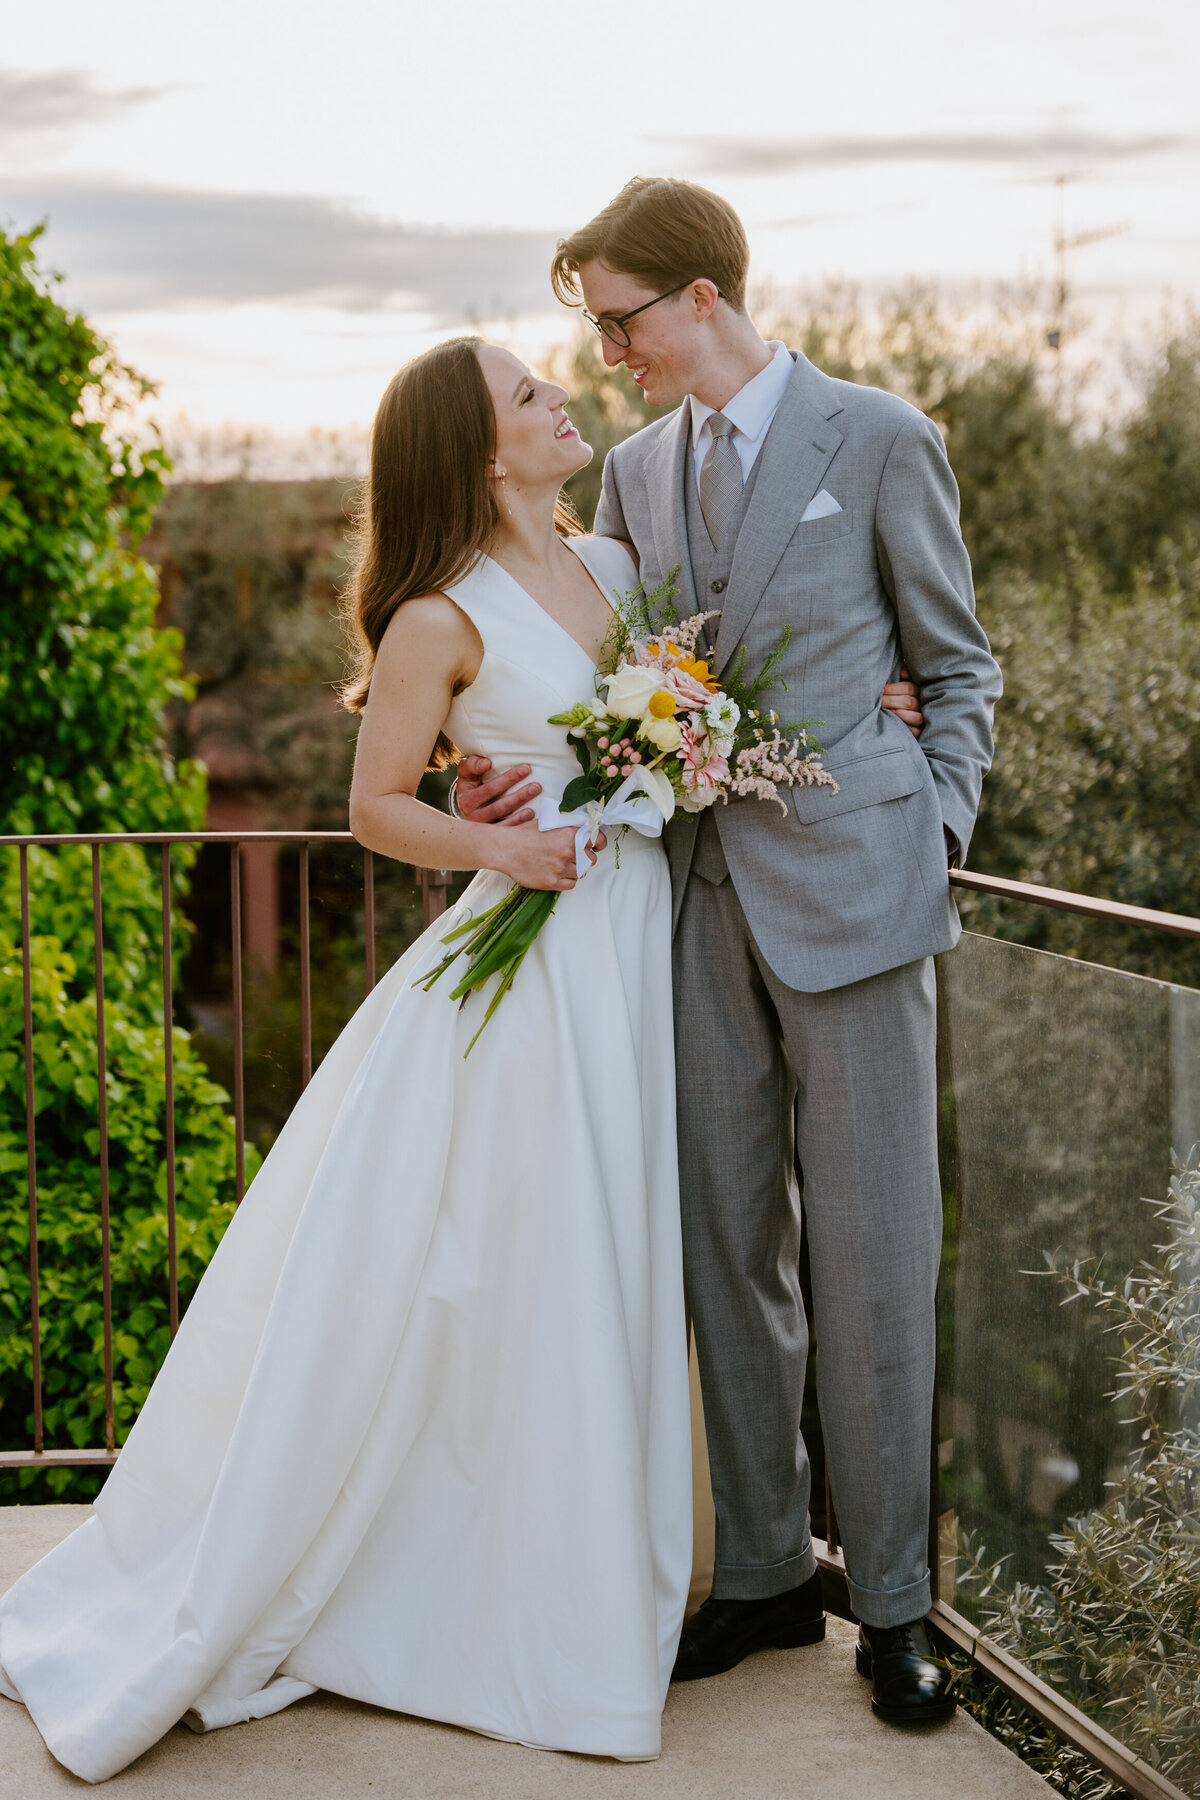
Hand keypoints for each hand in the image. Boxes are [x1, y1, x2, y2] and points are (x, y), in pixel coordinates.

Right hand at [455, 755, 541, 824]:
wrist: (466, 811)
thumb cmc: (471, 787)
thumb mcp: (466, 776)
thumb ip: (472, 765)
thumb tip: (486, 763)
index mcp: (466, 800)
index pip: (489, 789)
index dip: (508, 778)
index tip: (526, 768)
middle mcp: (473, 817)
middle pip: (499, 807)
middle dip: (519, 795)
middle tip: (537, 786)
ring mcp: (484, 830)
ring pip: (505, 820)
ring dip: (522, 810)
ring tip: (537, 801)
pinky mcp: (493, 839)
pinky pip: (508, 832)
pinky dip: (521, 824)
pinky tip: (532, 816)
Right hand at [491, 821, 605, 890]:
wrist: (505, 849)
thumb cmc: (523, 834)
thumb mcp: (548, 822)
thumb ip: (567, 826)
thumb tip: (582, 827)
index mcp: (570, 834)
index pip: (598, 839)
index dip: (599, 843)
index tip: (597, 845)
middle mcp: (568, 851)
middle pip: (592, 859)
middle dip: (586, 857)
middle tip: (577, 855)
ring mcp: (560, 868)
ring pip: (582, 872)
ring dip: (576, 869)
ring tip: (565, 864)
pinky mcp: (552, 882)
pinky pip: (571, 884)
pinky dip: (568, 880)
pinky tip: (560, 873)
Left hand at [881, 665, 924, 737]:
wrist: (918, 716)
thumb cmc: (903, 695)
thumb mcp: (907, 682)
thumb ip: (905, 674)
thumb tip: (903, 673)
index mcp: (920, 690)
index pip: (908, 688)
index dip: (893, 688)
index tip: (881, 689)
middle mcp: (924, 704)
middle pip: (908, 702)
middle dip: (891, 701)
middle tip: (878, 701)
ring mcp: (925, 719)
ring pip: (915, 717)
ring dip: (900, 714)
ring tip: (887, 712)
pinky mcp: (923, 732)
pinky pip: (917, 732)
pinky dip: (909, 730)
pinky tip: (897, 726)